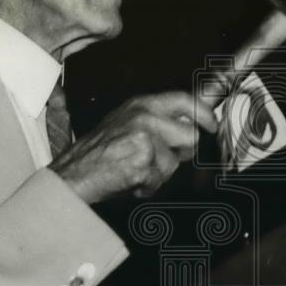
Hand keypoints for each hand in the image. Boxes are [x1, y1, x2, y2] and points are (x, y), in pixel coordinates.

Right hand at [49, 91, 217, 204]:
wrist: (74, 172)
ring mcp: (144, 138)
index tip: (212, 126)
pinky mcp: (141, 160)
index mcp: (142, 104)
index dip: (205, 114)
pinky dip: (146, 185)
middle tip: (158, 159)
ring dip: (159, 173)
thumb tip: (192, 125)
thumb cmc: (99, 152)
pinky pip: (159, 179)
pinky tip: (128, 178)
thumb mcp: (127, 122)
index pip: (185, 100)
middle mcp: (145, 116)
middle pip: (191, 136)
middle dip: (181, 153)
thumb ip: (159, 121)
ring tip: (135, 169)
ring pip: (174, 163)